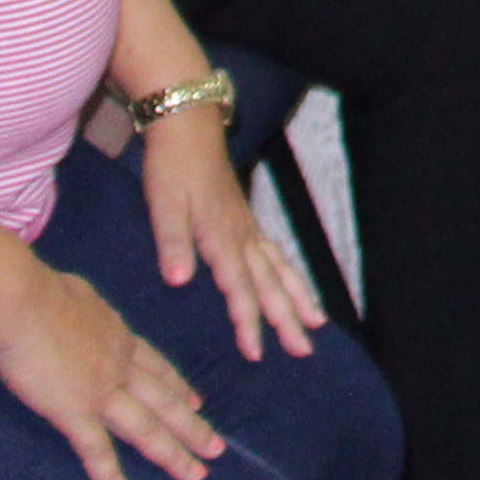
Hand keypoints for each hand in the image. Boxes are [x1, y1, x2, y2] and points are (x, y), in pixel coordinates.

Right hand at [0, 261, 220, 479]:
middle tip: (215, 447)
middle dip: (191, 425)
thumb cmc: (40, 291)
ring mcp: (102, 391)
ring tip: (197, 474)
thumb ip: (85, 309)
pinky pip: (97, 452)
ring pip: (146, 428)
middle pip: (163, 400)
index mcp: (120, 336)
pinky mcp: (75, 412)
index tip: (197, 401)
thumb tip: (79, 306)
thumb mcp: (78, 293)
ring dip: (173, 452)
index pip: (156, 367)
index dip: (178, 386)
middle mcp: (121, 366)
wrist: (25, 301)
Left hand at [135, 95, 322, 366]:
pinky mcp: (246, 219)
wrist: (188, 126)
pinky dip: (290, 273)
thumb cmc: (172, 166)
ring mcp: (248, 226)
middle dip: (287, 318)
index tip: (255, 353)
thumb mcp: (163, 204)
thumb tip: (179, 281)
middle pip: (270, 283)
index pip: (239, 288)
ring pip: (280, 268)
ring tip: (316, 323)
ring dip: (298, 297)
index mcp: (222, 236)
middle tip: (304, 350)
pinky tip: (295, 284)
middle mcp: (242, 234)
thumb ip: (172, 243)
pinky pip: (276, 253)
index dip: (248, 322)